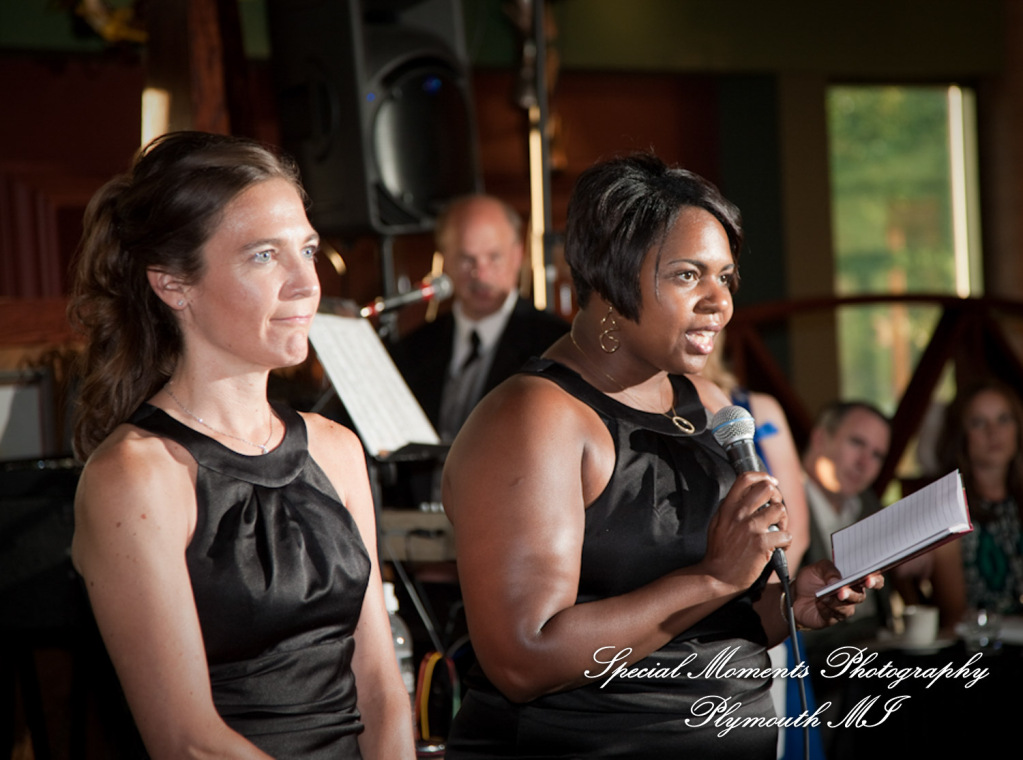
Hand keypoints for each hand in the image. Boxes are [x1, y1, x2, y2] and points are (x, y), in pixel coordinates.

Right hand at [702, 472, 789, 591]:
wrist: (717, 576)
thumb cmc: (718, 552)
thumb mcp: (717, 523)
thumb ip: (729, 508)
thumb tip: (744, 496)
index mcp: (727, 507)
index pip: (745, 479)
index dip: (763, 477)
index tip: (771, 483)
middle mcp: (739, 514)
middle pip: (766, 489)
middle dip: (777, 497)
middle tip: (776, 510)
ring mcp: (751, 528)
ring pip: (780, 509)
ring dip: (784, 520)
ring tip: (779, 530)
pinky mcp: (761, 543)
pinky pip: (786, 534)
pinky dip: (786, 542)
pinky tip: (779, 547)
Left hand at [790, 560, 883, 629]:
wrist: (795, 595)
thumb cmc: (810, 580)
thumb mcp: (818, 568)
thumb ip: (829, 570)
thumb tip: (837, 579)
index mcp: (852, 578)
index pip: (871, 579)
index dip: (875, 579)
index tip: (870, 577)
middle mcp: (851, 594)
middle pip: (861, 595)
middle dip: (856, 592)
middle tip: (853, 586)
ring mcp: (843, 607)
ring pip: (849, 605)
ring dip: (842, 599)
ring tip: (834, 593)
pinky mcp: (833, 617)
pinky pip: (835, 613)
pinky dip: (829, 606)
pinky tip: (822, 600)